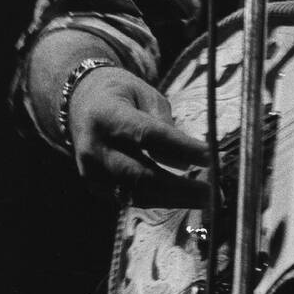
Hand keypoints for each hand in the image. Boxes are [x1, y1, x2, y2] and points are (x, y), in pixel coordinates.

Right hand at [67, 66, 208, 202]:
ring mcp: (91, 172)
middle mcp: (94, 148)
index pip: (148, 136)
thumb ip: (164, 123)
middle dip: (180, 187)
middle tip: (213, 191)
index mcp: (106, 116)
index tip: (211, 157)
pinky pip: (132, 198)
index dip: (181, 149)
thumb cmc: (121, 95)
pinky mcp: (96, 186)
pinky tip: (185, 198)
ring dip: (175, 199)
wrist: (80, 103)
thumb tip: (188, 158)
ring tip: (207, 199)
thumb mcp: (145, 94)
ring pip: (136, 193)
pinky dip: (161, 199)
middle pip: (140, 174)